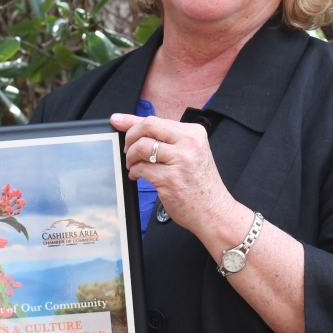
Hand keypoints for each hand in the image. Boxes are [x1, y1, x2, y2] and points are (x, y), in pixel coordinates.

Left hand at [110, 112, 236, 238]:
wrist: (215, 212)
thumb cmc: (200, 185)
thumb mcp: (191, 154)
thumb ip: (168, 140)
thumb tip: (134, 127)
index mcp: (194, 133)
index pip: (157, 120)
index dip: (131, 120)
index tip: (117, 120)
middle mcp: (189, 143)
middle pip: (148, 126)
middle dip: (130, 137)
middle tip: (127, 150)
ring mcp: (180, 161)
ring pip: (141, 147)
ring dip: (130, 157)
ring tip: (133, 165)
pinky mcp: (170, 179)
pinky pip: (141, 168)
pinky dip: (134, 172)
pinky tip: (138, 176)